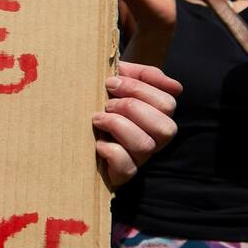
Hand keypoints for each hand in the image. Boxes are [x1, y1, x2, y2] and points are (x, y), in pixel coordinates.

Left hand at [94, 61, 180, 187]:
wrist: (74, 124)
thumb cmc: (102, 99)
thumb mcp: (121, 79)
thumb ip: (143, 75)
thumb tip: (174, 86)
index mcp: (158, 116)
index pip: (167, 104)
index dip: (139, 89)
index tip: (111, 83)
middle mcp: (154, 139)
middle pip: (165, 128)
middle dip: (132, 108)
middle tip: (108, 104)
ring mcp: (140, 158)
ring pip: (146, 146)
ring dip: (119, 126)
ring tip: (98, 119)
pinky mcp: (122, 173)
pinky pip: (127, 168)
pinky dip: (112, 152)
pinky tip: (98, 143)